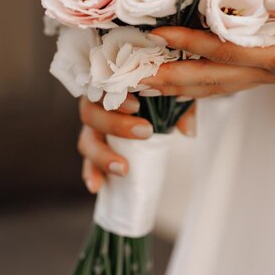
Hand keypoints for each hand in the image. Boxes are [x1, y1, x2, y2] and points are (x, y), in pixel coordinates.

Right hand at [77, 94, 195, 192]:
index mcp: (111, 88)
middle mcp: (96, 106)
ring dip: (103, 155)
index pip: (106, 88)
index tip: (137, 106)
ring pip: (87, 141)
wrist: (151, 111)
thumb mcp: (173, 98)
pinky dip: (91, 173)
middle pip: (91, 114)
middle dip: (116, 125)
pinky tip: (97, 186)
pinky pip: (87, 163)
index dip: (118, 98)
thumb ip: (181, 108)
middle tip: (145, 132)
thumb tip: (188, 131)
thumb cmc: (159, 97)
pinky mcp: (93, 151)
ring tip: (124, 169)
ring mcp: (92, 130)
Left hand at [141, 0, 274, 98]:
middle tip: (136, 78)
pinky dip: (204, 83)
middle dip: (173, 78)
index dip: (189, 43)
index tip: (158, 35)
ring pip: (218, 85)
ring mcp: (271, 73)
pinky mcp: (273, 67)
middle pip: (213, 79)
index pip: (224, 51)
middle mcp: (271, 70)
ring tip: (150, 85)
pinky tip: (188, 81)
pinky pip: (230, 80)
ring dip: (183, 85)